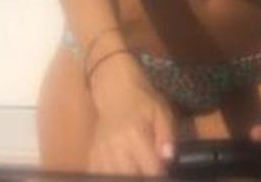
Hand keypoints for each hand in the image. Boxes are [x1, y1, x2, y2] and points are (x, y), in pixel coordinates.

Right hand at [86, 53, 178, 175]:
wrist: (114, 87)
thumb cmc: (142, 99)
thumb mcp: (161, 111)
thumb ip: (167, 135)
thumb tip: (168, 159)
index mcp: (135, 134)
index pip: (150, 169)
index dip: (160, 175)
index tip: (164, 173)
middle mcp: (116, 145)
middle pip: (130, 177)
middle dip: (142, 177)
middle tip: (148, 171)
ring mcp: (101, 151)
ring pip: (114, 177)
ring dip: (126, 176)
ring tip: (136, 169)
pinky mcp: (93, 154)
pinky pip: (99, 173)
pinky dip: (110, 175)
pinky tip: (121, 169)